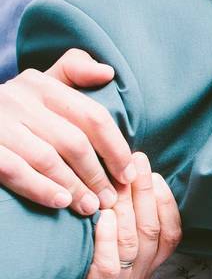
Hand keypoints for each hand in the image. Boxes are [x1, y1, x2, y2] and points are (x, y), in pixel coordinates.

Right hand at [0, 48, 135, 213]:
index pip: (92, 116)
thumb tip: (108, 73)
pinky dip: (41, 189)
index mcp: (42, 84)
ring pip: (47, 159)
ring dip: (74, 187)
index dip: (115, 148)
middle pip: (73, 142)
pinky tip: (61, 203)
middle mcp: (19, 100)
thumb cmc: (19, 108)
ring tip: (91, 206)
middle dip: (96, 174)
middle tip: (110, 198)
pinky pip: (16, 171)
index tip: (127, 173)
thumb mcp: (44, 83)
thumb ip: (76, 72)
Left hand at [44, 152, 181, 278]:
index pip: (170, 232)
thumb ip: (126, 218)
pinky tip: (103, 216)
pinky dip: (108, 237)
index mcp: (147, 264)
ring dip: (126, 208)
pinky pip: (109, 264)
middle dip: (145, 192)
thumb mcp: (109, 241)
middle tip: (137, 162)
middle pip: (151, 231)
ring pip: (131, 244)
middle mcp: (138, 278)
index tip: (154, 173)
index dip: (165, 201)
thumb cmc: (76, 259)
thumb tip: (132, 175)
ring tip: (116, 182)